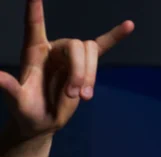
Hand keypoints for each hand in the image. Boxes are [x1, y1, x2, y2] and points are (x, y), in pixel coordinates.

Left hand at [0, 0, 133, 139]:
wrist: (43, 121)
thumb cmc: (26, 111)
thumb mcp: (16, 101)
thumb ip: (10, 87)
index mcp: (33, 51)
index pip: (33, 25)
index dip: (35, 10)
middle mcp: (53, 49)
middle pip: (76, 47)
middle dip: (81, 72)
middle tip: (76, 96)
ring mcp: (71, 57)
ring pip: (90, 53)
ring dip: (91, 75)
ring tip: (84, 97)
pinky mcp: (86, 67)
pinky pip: (103, 47)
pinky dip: (115, 37)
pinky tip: (130, 26)